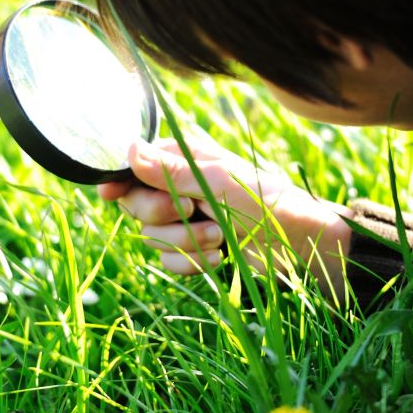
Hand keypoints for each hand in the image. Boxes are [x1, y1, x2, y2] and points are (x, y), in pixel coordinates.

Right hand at [98, 137, 353, 296]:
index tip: (110, 195)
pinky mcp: (194, 248)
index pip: (134, 164)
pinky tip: (217, 258)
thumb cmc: (268, 200)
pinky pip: (168, 261)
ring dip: (184, 242)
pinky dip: (191, 263)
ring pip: (151, 236)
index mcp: (185, 158)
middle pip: (136, 203)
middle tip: (193, 212)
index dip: (120, 180)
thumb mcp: (218, 181)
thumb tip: (129, 150)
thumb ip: (170, 171)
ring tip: (219, 237)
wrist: (301, 245)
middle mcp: (180, 185)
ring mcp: (186, 218)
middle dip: (161, 215)